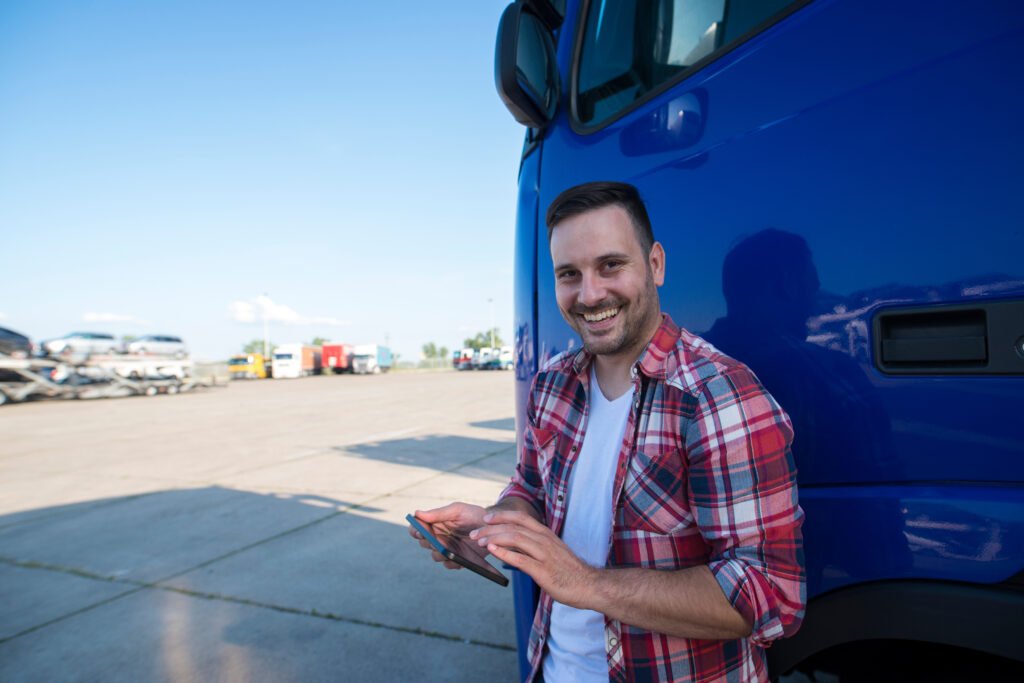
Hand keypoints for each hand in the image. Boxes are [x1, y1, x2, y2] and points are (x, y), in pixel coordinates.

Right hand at [408, 502, 487, 569]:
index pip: (417, 529)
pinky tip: (458, 558)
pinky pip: (450, 565)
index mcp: (434, 525)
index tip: (419, 531)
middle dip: (428, 542)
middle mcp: (438, 538)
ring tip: (446, 549)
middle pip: (424, 544)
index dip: (415, 531)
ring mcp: (447, 550)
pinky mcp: (458, 560)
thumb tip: (417, 513)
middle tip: (434, 540)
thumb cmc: (472, 515)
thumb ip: (438, 513)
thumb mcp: (457, 510)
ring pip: (436, 556)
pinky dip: (452, 561)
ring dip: (439, 553)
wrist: (493, 526)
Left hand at [472, 510, 595, 607]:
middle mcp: (544, 540)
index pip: (521, 518)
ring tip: (480, 542)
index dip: (502, 516)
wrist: (588, 585)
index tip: (486, 518)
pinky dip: (504, 553)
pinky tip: (493, 552)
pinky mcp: (543, 571)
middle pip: (514, 526)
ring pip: (515, 538)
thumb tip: (515, 546)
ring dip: (495, 538)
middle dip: (491, 528)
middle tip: (475, 533)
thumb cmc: (569, 570)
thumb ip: (534, 546)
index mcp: (546, 534)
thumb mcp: (552, 551)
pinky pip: (521, 559)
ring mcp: (544, 554)